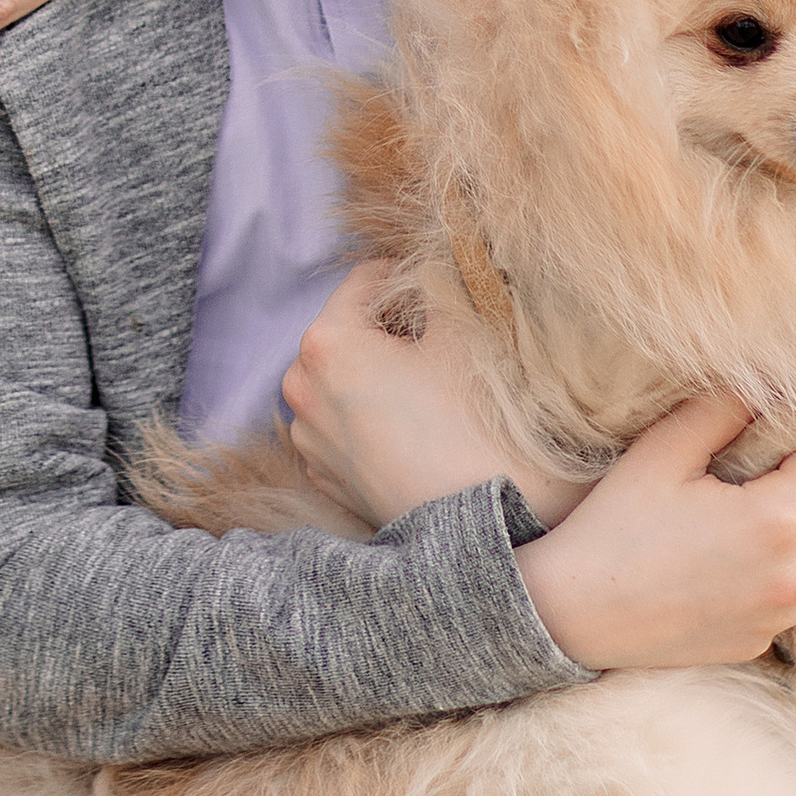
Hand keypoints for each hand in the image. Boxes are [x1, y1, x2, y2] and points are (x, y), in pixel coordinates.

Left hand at [283, 271, 593, 530]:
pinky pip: (348, 421)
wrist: (495, 538)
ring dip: (386, 370)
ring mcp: (311, 441)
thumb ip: (440, 279)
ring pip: (348, 375)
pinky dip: (377, 412)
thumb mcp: (466, 331)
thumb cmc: (480, 428)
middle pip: (352, 328)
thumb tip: (432, 257)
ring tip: (439, 387)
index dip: (416, 281)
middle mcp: (301, 391)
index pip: (369, 279)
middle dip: (397, 327)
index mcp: (325, 345)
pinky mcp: (329, 478)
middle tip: (448, 342)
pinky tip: (424, 426)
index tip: (451, 295)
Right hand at [517, 396, 795, 673]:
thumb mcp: (663, 451)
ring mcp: (780, 616)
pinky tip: (767, 557)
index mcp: (775, 519)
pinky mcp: (762, 641)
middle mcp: (793, 574)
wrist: (577, 611)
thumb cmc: (617, 523)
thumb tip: (766, 391)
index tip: (786, 427)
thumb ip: (722, 411)